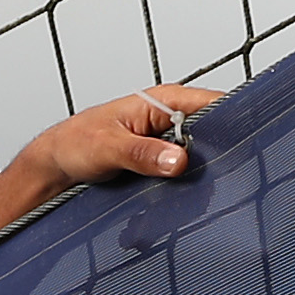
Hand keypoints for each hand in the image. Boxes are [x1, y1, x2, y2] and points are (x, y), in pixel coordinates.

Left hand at [16, 83, 219, 201]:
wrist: (57, 164)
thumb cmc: (75, 143)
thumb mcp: (108, 147)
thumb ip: (143, 153)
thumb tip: (177, 160)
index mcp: (162, 101)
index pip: (213, 102)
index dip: (230, 121)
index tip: (236, 146)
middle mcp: (169, 117)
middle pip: (214, 131)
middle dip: (216, 153)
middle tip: (215, 177)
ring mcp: (167, 140)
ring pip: (201, 154)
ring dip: (199, 172)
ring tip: (198, 189)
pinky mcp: (162, 160)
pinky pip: (185, 169)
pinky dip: (186, 182)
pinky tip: (181, 194)